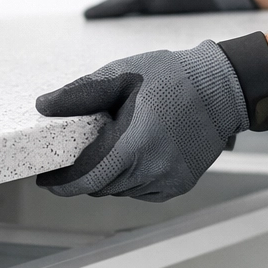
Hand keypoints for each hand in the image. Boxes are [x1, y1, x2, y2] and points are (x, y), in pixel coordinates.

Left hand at [35, 41, 248, 200]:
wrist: (222, 89)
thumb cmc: (173, 78)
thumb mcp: (122, 76)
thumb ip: (80, 94)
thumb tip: (44, 106)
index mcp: (133, 144)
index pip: (85, 179)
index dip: (61, 184)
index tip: (47, 179)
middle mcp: (152, 169)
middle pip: (100, 187)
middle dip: (86, 174)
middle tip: (84, 150)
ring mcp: (168, 181)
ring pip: (120, 191)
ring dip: (110, 176)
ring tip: (115, 146)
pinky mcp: (179, 185)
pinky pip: (142, 191)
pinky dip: (132, 179)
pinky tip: (138, 153)